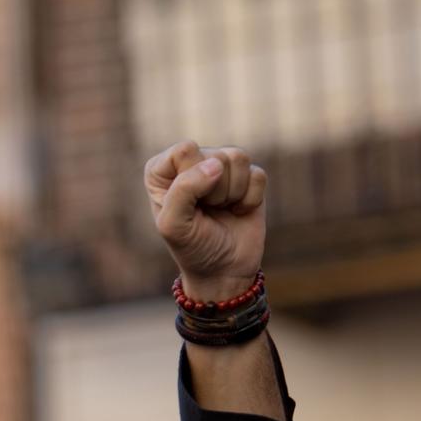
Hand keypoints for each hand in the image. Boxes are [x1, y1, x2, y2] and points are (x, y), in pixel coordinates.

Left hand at [144, 141, 266, 301]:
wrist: (223, 270)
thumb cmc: (191, 247)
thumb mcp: (174, 225)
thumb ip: (184, 190)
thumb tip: (216, 165)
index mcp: (162, 170)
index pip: (185, 150)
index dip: (192, 179)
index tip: (188, 205)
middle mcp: (191, 162)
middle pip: (215, 155)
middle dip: (214, 190)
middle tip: (205, 211)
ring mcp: (221, 167)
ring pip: (238, 158)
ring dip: (232, 193)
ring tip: (220, 209)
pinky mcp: (248, 177)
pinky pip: (258, 174)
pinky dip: (251, 199)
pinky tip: (238, 210)